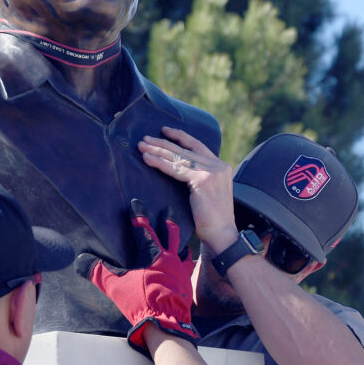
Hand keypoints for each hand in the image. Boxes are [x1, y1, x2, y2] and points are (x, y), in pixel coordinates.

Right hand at [83, 200, 197, 351]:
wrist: (166, 322)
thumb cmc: (140, 300)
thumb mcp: (115, 286)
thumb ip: (97, 272)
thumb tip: (80, 260)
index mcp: (151, 253)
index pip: (143, 228)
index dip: (139, 214)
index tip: (136, 202)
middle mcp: (169, 257)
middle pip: (169, 233)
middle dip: (168, 220)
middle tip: (168, 210)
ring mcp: (180, 270)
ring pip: (182, 249)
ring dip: (180, 242)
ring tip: (181, 238)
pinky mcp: (186, 283)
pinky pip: (188, 268)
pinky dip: (187, 263)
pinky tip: (185, 264)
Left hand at [139, 127, 237, 250]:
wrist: (221, 233)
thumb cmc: (211, 219)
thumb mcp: (208, 191)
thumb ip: (199, 177)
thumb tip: (178, 169)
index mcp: (221, 166)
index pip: (197, 145)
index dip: (180, 137)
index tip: (164, 131)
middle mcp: (218, 165)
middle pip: (185, 149)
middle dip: (163, 143)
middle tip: (145, 139)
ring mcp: (211, 171)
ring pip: (178, 157)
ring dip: (158, 151)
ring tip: (142, 146)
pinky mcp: (203, 180)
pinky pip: (176, 169)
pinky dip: (160, 163)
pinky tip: (147, 159)